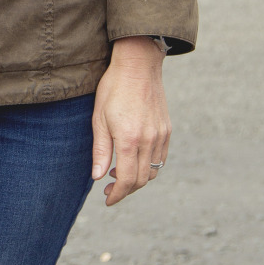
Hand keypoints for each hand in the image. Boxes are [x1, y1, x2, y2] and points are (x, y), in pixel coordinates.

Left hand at [91, 37, 169, 205]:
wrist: (138, 65)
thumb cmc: (113, 89)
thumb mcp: (99, 119)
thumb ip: (100, 150)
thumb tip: (97, 177)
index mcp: (129, 139)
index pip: (126, 180)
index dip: (117, 194)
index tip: (108, 199)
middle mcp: (149, 140)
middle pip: (141, 180)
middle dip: (125, 190)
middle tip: (108, 189)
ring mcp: (160, 135)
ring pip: (152, 171)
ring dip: (136, 179)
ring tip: (118, 173)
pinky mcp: (167, 129)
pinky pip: (160, 158)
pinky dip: (148, 166)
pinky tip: (133, 159)